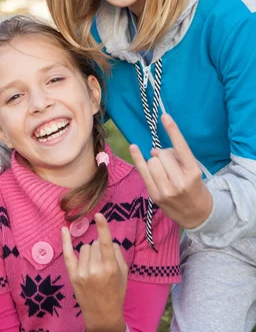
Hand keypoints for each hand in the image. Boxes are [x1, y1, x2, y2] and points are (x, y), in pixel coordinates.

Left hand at [62, 213, 127, 331]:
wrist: (102, 314)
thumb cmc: (116, 292)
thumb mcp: (124, 274)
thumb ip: (117, 254)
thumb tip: (107, 240)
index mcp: (110, 268)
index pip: (105, 244)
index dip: (103, 228)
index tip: (99, 215)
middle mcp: (95, 270)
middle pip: (95, 244)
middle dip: (100, 248)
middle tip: (103, 262)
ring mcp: (82, 273)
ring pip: (85, 248)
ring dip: (90, 252)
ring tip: (94, 266)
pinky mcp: (72, 276)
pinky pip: (68, 254)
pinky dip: (66, 241)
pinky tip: (64, 229)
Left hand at [129, 114, 212, 228]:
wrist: (198, 215)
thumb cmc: (195, 188)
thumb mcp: (193, 171)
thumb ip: (177, 158)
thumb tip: (153, 150)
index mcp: (193, 172)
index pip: (181, 147)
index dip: (172, 130)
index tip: (164, 116)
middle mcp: (179, 181)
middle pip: (162, 154)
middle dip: (164, 154)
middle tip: (171, 164)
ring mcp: (166, 190)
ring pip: (152, 162)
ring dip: (155, 161)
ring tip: (163, 170)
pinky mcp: (155, 195)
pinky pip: (142, 172)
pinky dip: (138, 158)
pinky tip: (133, 147)